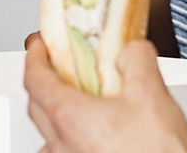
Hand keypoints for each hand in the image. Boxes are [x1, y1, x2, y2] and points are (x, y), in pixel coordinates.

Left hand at [24, 34, 186, 152]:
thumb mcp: (152, 95)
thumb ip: (137, 60)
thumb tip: (131, 50)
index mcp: (68, 116)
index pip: (34, 77)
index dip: (35, 55)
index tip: (39, 44)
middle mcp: (59, 143)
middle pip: (36, 103)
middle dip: (45, 81)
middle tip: (59, 67)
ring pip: (48, 133)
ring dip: (58, 115)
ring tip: (82, 105)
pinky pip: (62, 152)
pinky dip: (71, 139)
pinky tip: (92, 137)